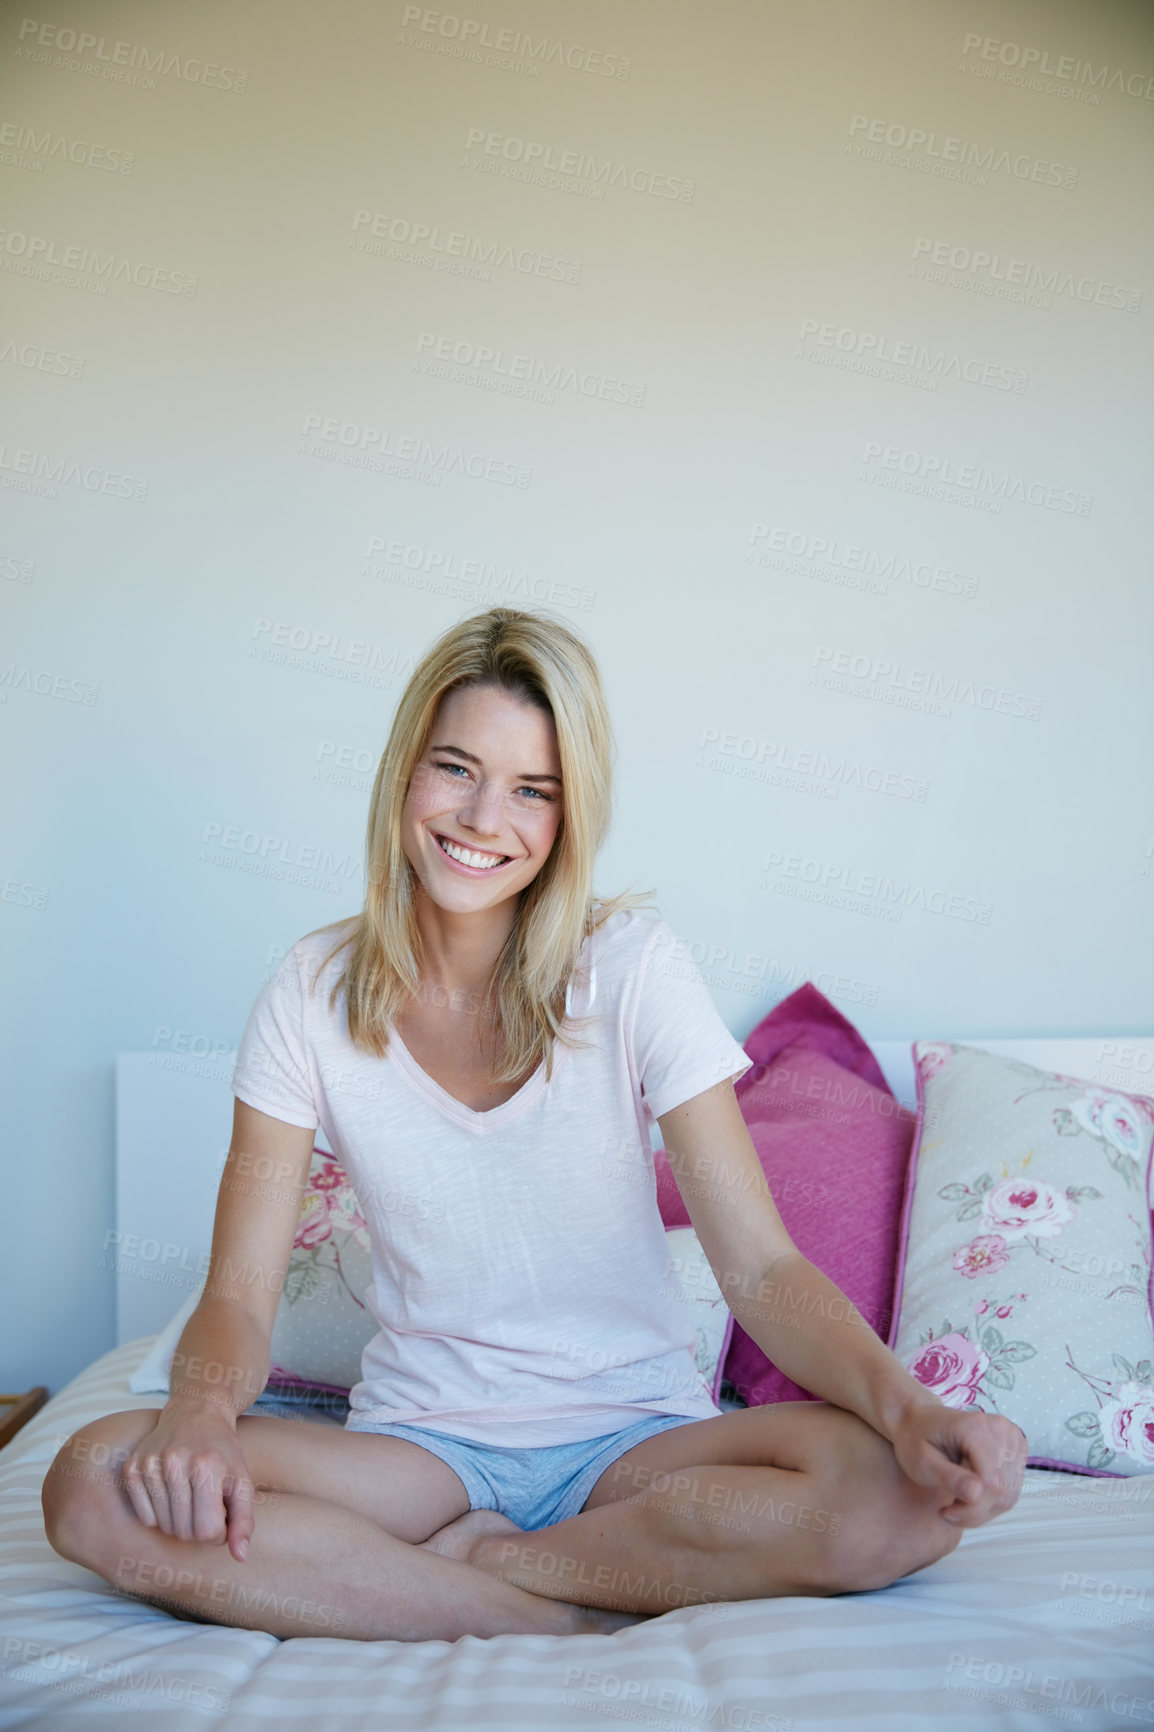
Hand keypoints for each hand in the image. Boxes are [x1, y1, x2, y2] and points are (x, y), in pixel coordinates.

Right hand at [121, 1397, 255, 1561]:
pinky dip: (157, 1514)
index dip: (218, 1531)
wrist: (196, 1413)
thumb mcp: (242, 1481)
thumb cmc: (223, 1452)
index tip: (221, 1514)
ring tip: (189, 1497)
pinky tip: (169, 1492)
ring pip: (163, 1527)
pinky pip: (143, 1516)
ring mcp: (150, 1464)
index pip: (208, 1531)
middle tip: (205, 1504)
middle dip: (198, 1527)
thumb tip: (240, 1557)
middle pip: (184, 1532)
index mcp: (207, 1466)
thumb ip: (244, 1521)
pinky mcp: (132, 1467)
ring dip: (178, 1521)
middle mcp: (175, 1463)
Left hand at [891, 1400, 1026, 1527]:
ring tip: (956, 1501)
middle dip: (975, 1511)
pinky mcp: (1015, 1448)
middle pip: (1003, 1492)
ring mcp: (1012, 1437)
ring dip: (983, 1508)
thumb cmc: (915, 1439)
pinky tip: (969, 1492)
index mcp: (976, 1427)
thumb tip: (976, 1494)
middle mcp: (1000, 1428)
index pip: (991, 1483)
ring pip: (1009, 1495)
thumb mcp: (921, 1461)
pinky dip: (990, 1500)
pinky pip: (1012, 1489)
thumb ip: (949, 1478)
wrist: (919, 1420)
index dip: (972, 1509)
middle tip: (949, 1511)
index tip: (946, 1513)